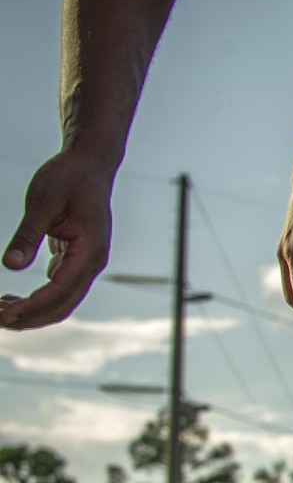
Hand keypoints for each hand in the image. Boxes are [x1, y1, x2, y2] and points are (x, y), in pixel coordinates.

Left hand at [0, 150, 117, 329]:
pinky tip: (11, 298)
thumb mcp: (42, 202)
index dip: (30, 305)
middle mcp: (93, 262)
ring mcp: (86, 263)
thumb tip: (11, 266)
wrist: (91, 164)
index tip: (2, 314)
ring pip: (62, 302)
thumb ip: (27, 236)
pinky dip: (35, 299)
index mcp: (91, 251)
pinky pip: (58, 289)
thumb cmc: (68, 178)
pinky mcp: (76, 259)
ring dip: (32, 312)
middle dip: (29, 318)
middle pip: (63, 305)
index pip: (59, 289)